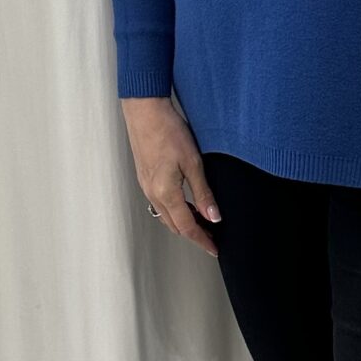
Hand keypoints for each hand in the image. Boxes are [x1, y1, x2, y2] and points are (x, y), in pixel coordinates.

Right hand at [119, 97, 222, 255]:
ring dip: (183, 222)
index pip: (187, 227)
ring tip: (203, 221)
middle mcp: (153, 194)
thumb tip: (214, 217)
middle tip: (213, 237)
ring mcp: (146, 186)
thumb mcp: (193, 162)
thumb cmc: (168, 131)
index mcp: (165, 193)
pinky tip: (186, 203)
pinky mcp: (145, 178)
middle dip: (194, 234)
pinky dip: (175, 210)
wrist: (145, 111)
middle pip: (175, 225)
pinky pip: (160, 204)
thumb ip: (203, 192)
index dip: (203, 240)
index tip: (215, 249)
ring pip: (166, 216)